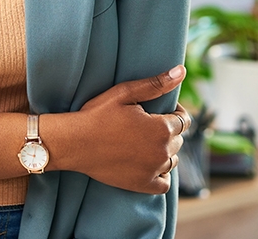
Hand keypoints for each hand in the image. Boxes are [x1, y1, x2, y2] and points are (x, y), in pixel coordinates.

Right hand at [64, 65, 189, 193]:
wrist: (74, 142)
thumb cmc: (97, 114)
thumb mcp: (125, 93)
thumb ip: (156, 84)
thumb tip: (181, 71)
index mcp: (161, 128)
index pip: (183, 120)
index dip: (173, 112)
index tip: (157, 110)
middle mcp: (162, 152)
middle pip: (177, 140)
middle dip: (167, 130)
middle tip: (144, 123)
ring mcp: (153, 171)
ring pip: (172, 159)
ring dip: (164, 150)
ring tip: (143, 140)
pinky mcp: (143, 185)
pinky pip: (164, 182)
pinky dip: (160, 173)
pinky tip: (146, 162)